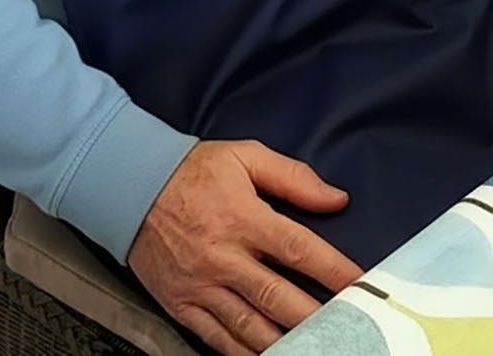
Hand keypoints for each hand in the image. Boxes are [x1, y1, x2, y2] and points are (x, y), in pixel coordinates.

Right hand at [127, 138, 363, 355]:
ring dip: (286, 341)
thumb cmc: (194, 170)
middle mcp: (224, 256)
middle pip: (278, 296)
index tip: (361, 284)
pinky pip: (217, 338)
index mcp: (244, 217)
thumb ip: (292, 177)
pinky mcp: (182, 304)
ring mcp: (202, 285)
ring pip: (251, 325)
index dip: (333, 270)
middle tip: (348, 328)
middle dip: (317, 316)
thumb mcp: (244, 156)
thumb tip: (335, 198)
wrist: (131, 186)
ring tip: (318, 348)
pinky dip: (243, 353)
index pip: (299, 249)